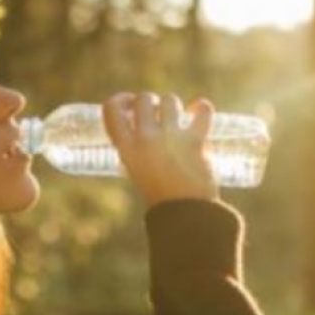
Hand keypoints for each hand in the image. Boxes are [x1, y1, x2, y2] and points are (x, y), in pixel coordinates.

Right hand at [102, 91, 218, 206]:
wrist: (184, 214)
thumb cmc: (159, 196)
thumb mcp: (136, 170)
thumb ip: (138, 148)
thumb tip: (147, 124)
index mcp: (126, 148)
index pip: (111, 110)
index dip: (119, 100)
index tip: (128, 101)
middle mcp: (145, 139)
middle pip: (143, 100)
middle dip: (150, 101)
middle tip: (156, 111)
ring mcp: (170, 138)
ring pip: (170, 101)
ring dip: (173, 105)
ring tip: (177, 116)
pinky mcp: (195, 140)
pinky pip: (203, 111)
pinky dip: (203, 108)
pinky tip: (200, 110)